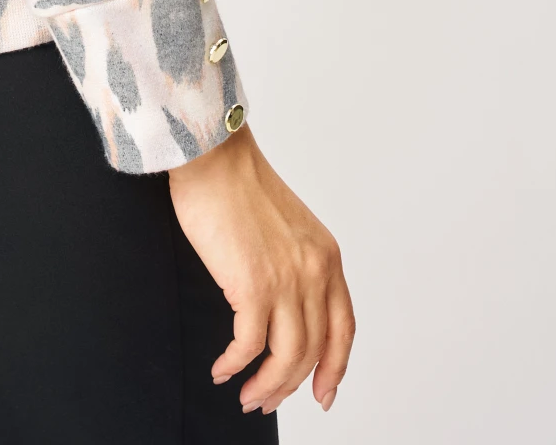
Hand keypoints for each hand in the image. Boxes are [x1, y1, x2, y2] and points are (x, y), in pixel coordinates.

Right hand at [167, 123, 354, 416]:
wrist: (213, 156)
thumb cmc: (237, 183)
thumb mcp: (288, 227)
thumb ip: (295, 263)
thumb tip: (282, 306)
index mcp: (326, 257)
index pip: (342, 329)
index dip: (335, 367)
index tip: (323, 393)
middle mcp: (314, 273)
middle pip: (313, 351)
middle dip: (290, 385)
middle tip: (267, 400)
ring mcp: (285, 281)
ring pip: (285, 357)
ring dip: (265, 386)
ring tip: (247, 395)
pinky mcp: (251, 286)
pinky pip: (249, 345)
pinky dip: (236, 365)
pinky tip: (223, 369)